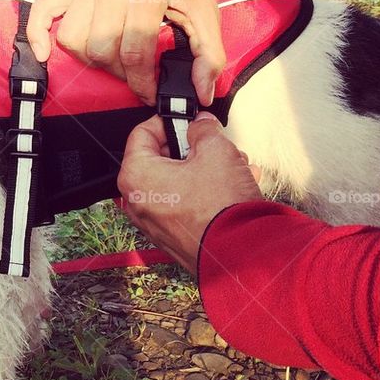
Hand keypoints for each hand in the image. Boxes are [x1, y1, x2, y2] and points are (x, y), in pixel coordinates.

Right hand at [26, 0, 225, 104]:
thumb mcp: (207, 11)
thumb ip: (209, 54)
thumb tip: (201, 93)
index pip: (134, 50)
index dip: (142, 81)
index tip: (149, 92)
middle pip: (100, 47)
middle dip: (118, 71)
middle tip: (133, 73)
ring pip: (72, 37)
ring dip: (88, 57)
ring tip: (109, 58)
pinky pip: (43, 11)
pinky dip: (38, 34)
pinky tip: (44, 53)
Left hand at [116, 112, 262, 275]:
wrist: (243, 259)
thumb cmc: (222, 207)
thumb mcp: (216, 151)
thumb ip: (203, 129)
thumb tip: (200, 123)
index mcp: (136, 176)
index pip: (142, 133)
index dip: (168, 121)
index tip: (188, 120)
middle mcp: (137, 201)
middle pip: (160, 158)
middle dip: (191, 148)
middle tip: (214, 144)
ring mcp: (154, 222)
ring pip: (176, 181)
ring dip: (204, 169)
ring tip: (234, 166)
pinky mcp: (173, 236)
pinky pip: (184, 203)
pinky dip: (205, 191)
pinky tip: (233, 186)